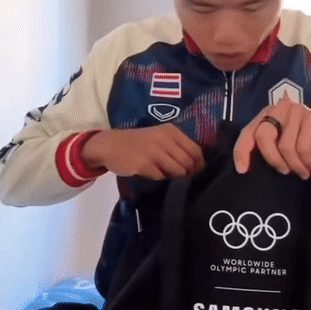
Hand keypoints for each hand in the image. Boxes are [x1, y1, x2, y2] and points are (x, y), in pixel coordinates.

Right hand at [84, 124, 204, 180]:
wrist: (110, 145)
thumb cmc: (137, 142)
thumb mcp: (159, 136)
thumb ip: (176, 145)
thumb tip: (195, 164)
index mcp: (171, 131)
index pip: (195, 150)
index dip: (199, 164)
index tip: (197, 171)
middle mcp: (165, 140)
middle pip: (189, 162)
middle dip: (189, 173)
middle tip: (184, 178)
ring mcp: (155, 152)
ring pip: (178, 171)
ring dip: (175, 177)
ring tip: (166, 174)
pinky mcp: (145, 165)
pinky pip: (162, 176)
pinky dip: (160, 178)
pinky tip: (153, 173)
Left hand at [233, 97, 310, 178]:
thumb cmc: (310, 146)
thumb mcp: (284, 148)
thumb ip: (268, 149)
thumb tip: (246, 167)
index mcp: (269, 114)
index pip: (248, 131)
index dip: (241, 151)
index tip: (242, 170)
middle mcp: (280, 108)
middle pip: (263, 135)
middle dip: (272, 159)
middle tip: (284, 172)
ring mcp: (297, 111)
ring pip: (284, 145)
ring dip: (293, 165)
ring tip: (302, 171)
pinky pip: (301, 147)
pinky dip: (305, 163)